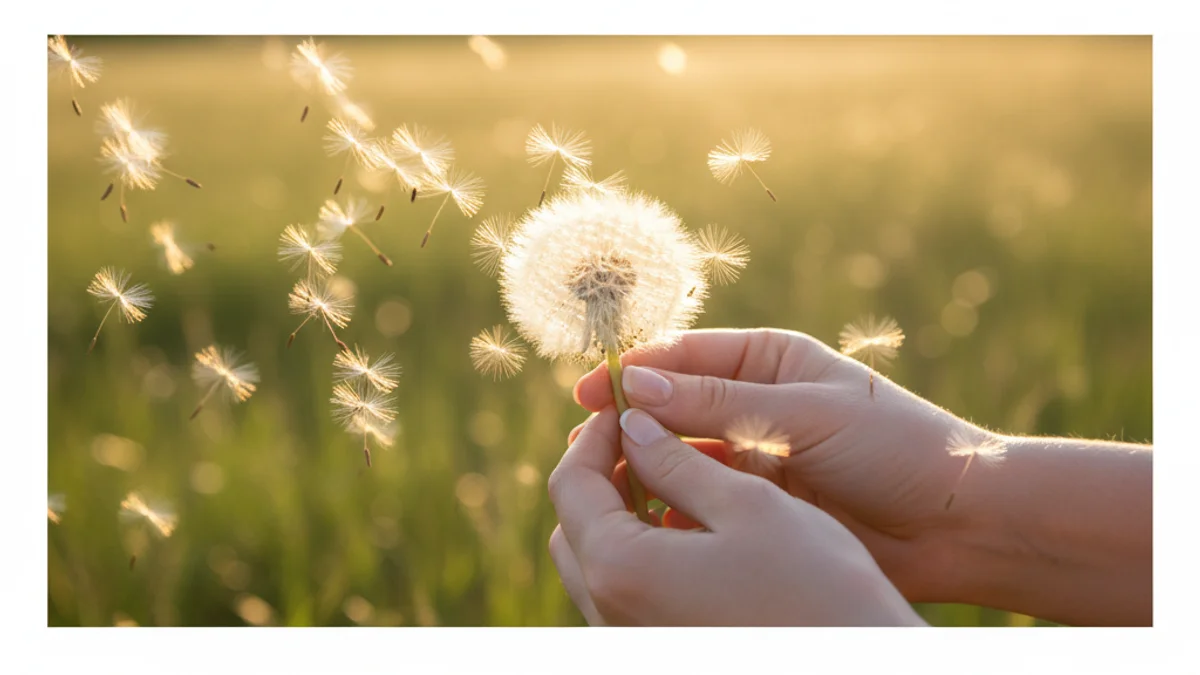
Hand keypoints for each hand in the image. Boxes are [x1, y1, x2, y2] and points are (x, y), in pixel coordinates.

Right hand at [573, 328, 987, 602]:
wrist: (956, 520)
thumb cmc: (892, 446)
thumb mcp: (804, 414)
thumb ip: (719, 402)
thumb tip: (638, 384)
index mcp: (769, 360)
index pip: (684, 357)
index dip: (634, 373)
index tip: (588, 392)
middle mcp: (754, 403)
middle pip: (674, 407)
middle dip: (633, 423)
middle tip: (588, 447)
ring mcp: (755, 454)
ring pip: (683, 456)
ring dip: (648, 467)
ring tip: (608, 485)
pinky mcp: (761, 502)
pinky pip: (703, 498)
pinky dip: (674, 506)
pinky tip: (650, 518)